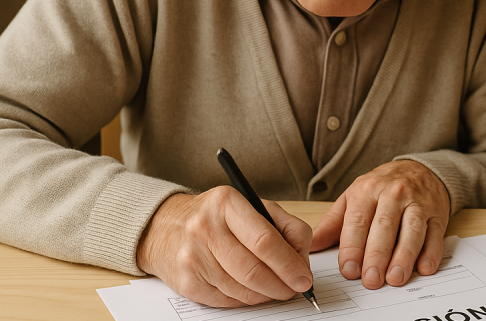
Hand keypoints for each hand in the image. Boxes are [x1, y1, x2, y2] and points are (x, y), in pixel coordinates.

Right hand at [137, 188, 312, 306]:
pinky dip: (246, 300)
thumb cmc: (217, 217)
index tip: (304, 278)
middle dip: (282, 285)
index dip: (290, 264)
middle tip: (295, 289)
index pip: (265, 240)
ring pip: (242, 289)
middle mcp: (205, 228)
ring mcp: (193, 256)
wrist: (164, 227)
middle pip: (254, 269)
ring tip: (276, 289)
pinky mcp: (187, 282)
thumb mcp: (252, 207)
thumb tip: (302, 262)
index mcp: (227, 203)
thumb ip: (286, 227)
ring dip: (266, 295)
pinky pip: (227, 300)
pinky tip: (252, 291)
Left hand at [310, 160, 449, 288]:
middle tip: (371, 280)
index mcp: (367, 190)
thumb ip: (333, 223)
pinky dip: (431, 252)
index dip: (352, 248)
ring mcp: (418, 203)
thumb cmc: (382, 187)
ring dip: (404, 256)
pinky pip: (435, 234)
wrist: (420, 169)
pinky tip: (424, 268)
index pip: (357, 222)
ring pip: (411, 230)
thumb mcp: (354, 197)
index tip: (349, 270)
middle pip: (384, 227)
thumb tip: (311, 247)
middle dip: (377, 256)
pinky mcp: (437, 213)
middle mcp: (393, 194)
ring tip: (395, 278)